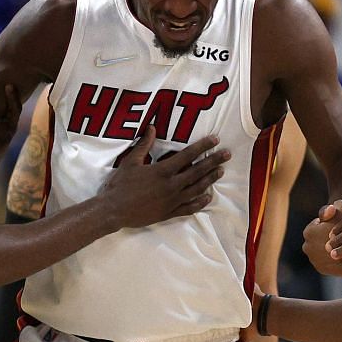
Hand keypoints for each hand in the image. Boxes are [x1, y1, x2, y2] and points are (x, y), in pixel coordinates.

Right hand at [99, 128, 229, 227]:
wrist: (113, 211)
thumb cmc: (120, 185)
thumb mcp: (131, 161)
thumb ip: (144, 144)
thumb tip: (152, 127)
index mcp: (163, 170)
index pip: (188, 155)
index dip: (203, 146)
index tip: (215, 140)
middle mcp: (171, 185)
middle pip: (198, 171)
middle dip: (214, 161)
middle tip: (227, 154)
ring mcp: (172, 200)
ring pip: (197, 188)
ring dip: (210, 179)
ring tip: (220, 171)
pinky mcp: (169, 213)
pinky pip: (189, 208)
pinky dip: (200, 202)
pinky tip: (208, 197)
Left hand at [302, 202, 341, 277]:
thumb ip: (337, 208)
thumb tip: (334, 204)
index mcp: (309, 232)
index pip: (319, 222)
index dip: (331, 221)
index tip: (339, 221)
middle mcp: (306, 246)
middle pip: (319, 236)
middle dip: (327, 234)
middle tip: (340, 232)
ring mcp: (312, 259)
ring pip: (321, 248)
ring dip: (331, 245)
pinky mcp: (320, 268)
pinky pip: (325, 260)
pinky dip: (332, 256)